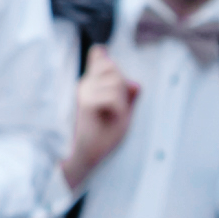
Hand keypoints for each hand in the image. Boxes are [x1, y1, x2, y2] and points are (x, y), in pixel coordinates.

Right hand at [60, 44, 137, 189]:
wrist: (82, 158)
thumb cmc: (98, 139)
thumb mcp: (121, 116)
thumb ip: (127, 98)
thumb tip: (136, 83)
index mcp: (89, 86)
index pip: (98, 59)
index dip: (104, 59)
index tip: (103, 59)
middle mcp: (84, 86)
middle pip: (112, 68)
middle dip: (122, 85)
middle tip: (116, 108)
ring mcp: (83, 93)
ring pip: (115, 81)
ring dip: (121, 99)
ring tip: (112, 116)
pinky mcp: (85, 104)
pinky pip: (112, 97)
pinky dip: (118, 109)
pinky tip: (110, 119)